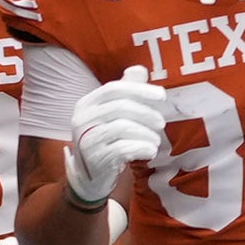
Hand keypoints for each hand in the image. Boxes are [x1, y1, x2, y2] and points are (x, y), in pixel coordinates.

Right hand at [65, 71, 171, 204]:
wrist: (90, 174)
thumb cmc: (107, 138)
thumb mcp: (113, 114)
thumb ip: (125, 92)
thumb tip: (139, 69)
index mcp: (86, 104)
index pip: (114, 88)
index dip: (140, 90)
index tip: (162, 96)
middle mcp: (82, 119)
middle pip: (120, 107)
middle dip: (147, 114)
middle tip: (161, 124)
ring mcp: (86, 139)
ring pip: (122, 127)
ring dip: (147, 133)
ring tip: (155, 141)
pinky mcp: (95, 159)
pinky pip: (122, 148)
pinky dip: (142, 148)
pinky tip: (150, 151)